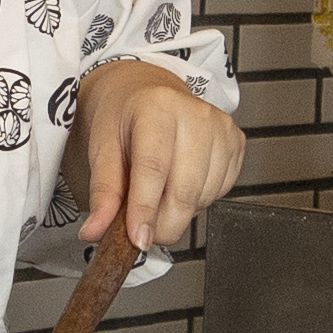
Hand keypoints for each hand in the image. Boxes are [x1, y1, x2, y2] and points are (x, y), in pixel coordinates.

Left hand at [71, 57, 241, 261]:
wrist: (148, 93)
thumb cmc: (125, 119)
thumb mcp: (103, 149)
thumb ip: (103, 193)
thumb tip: (95, 230)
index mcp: (156, 107)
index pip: (153, 168)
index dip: (145, 210)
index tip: (138, 239)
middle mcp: (195, 113)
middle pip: (184, 190)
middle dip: (162, 223)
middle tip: (142, 227)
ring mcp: (221, 127)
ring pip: (203, 197)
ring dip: (178, 212)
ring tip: (159, 191)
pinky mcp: (237, 141)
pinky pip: (220, 192)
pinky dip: (198, 200)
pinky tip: (181, 182)